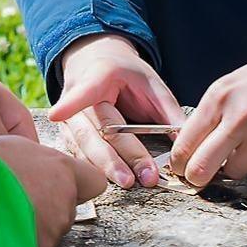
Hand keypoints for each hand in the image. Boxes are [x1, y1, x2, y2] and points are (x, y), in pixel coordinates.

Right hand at [0, 135, 105, 246]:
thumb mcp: (14, 147)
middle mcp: (65, 199)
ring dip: (35, 226)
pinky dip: (24, 244)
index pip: (94, 182)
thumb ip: (38, 161)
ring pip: (52, 230)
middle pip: (68, 209)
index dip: (79, 186)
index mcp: (61, 168)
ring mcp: (54, 227)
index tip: (62, 186)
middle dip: (49, 207)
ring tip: (5, 216)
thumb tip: (35, 168)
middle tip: (19, 201)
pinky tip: (2, 231)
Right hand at [47, 34, 185, 188]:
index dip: (72, 102)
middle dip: (115, 157)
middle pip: (94, 130)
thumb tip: (188, 140)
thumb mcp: (150, 81)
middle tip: (135, 178)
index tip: (58, 113)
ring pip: (82, 147)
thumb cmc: (126, 74)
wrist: (98, 63)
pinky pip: (78, 155)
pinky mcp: (66, 134)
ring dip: (104, 167)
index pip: (85, 90)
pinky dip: (93, 171)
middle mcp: (74, 97)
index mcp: (97, 75)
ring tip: (127, 182)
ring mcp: (68, 117)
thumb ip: (168, 110)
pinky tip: (108, 183)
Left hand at [170, 51, 246, 185]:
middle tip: (200, 178)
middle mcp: (239, 118)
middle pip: (202, 168)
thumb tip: (192, 148)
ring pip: (235, 173)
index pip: (185, 143)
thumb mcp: (233, 85)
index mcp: (219, 98)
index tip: (181, 168)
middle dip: (197, 178)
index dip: (179, 162)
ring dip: (239, 166)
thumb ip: (212, 114)